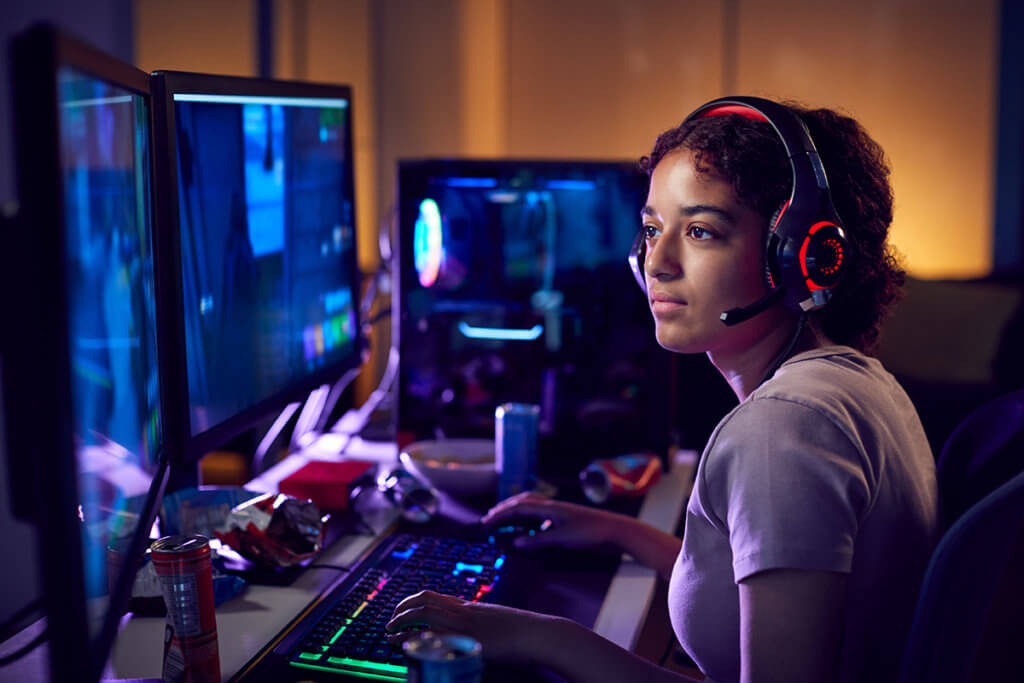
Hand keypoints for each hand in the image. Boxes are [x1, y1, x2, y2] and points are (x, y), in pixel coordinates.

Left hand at [385, 590, 557, 661]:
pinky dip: (418, 641)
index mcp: (469, 605)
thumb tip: (463, 625)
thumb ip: (476, 619)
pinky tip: (407, 648)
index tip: (400, 610)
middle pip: (424, 602)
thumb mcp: (494, 619)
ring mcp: (466, 625)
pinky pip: (438, 638)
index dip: (411, 601)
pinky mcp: (470, 641)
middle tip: (389, 623)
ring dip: (402, 624)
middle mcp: (464, 611)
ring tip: (389, 634)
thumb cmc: (521, 630)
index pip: (433, 595)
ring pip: (425, 616)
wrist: (539, 633)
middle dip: (401, 611)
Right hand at [481, 491, 624, 550]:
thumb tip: (516, 542)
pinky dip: (528, 517)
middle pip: (522, 502)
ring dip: (515, 510)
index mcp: (549, 507)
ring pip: (531, 505)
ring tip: (504, 518)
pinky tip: (528, 527)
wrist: (614, 530)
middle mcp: (552, 506)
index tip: (486, 521)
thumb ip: (538, 540)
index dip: (501, 514)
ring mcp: (558, 511)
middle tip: (490, 518)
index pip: (518, 507)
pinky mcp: (564, 519)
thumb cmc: (590, 533)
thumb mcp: (562, 538)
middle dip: (504, 509)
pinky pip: (540, 514)